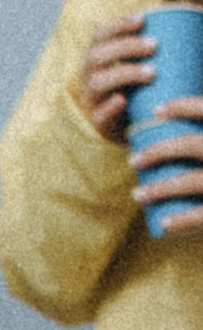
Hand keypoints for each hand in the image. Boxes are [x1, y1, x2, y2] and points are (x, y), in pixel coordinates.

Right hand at [77, 16, 156, 135]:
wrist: (122, 129)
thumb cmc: (132, 92)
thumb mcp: (132, 68)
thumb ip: (143, 52)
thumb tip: (179, 28)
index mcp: (96, 60)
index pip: (99, 36)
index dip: (118, 25)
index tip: (143, 19)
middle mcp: (88, 77)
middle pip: (97, 56)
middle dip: (125, 47)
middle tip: (154, 45)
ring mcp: (90, 101)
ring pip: (97, 83)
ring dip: (124, 73)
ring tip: (151, 72)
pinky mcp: (97, 124)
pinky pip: (98, 115)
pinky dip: (109, 107)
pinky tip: (122, 100)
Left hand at [132, 92, 202, 233]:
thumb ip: (196, 139)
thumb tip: (191, 108)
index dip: (182, 106)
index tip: (155, 111)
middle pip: (192, 145)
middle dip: (158, 151)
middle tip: (134, 160)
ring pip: (192, 181)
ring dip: (159, 189)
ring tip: (137, 194)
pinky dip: (183, 221)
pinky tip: (163, 224)